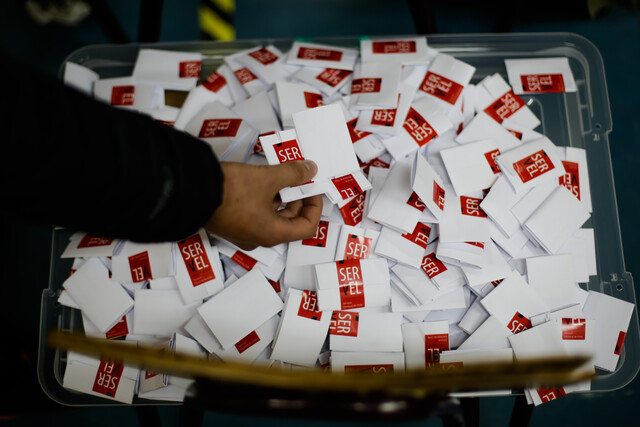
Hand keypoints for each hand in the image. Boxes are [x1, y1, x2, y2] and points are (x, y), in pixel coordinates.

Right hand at [206, 160, 321, 250]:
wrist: (190, 191)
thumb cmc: (227, 192)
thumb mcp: (267, 178)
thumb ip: (293, 173)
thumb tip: (309, 170)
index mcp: (272, 234)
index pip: (307, 226)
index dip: (314, 205)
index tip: (312, 187)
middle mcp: (259, 238)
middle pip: (291, 221)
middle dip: (298, 198)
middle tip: (299, 177)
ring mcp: (244, 233)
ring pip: (273, 216)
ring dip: (281, 197)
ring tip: (281, 175)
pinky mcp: (233, 224)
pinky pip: (257, 214)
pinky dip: (266, 199)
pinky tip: (263, 181)